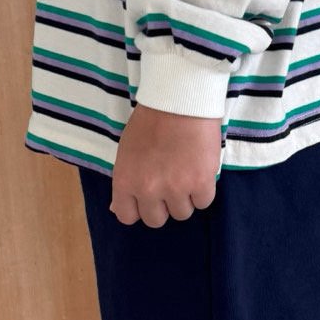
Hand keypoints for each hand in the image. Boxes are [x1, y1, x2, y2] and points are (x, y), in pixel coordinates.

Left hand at [110, 104, 221, 225]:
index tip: (148, 197)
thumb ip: (125, 182)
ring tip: (186, 171)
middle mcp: (148, 189)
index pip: (127, 217)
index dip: (139, 208)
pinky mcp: (201, 183)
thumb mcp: (126, 152)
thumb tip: (116, 208)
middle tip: (170, 182)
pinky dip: (204, 189)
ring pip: (182, 213)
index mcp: (125, 181)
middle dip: (163, 204)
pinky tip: (200, 169)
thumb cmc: (151, 120)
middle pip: (156, 220)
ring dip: (185, 197)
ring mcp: (175, 188)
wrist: (180, 99)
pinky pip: (203, 202)